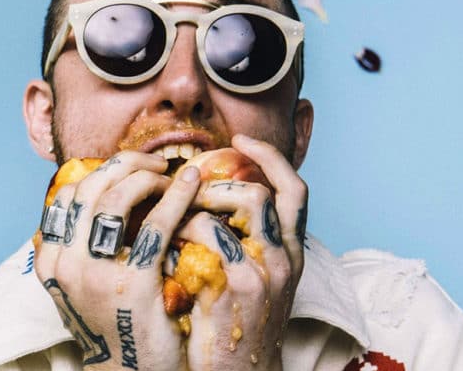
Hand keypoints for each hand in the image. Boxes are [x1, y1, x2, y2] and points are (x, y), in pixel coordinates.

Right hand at [33, 151, 200, 370]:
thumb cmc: (116, 322)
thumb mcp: (82, 285)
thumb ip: (82, 245)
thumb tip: (99, 196)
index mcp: (52, 260)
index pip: (69, 194)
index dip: (103, 172)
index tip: (131, 169)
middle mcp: (66, 263)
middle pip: (92, 188)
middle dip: (128, 164)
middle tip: (157, 163)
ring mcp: (96, 273)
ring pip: (119, 198)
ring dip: (150, 177)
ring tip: (174, 175)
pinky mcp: (133, 283)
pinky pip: (157, 225)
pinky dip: (177, 197)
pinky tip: (192, 185)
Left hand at [181, 135, 307, 370]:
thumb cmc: (237, 324)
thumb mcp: (257, 280)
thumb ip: (246, 241)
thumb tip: (211, 199)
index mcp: (291, 252)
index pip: (295, 189)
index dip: (271, 157)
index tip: (241, 139)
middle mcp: (285, 258)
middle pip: (263, 192)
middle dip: (220, 182)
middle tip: (188, 189)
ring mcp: (265, 272)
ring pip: (240, 205)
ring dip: (200, 202)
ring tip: (174, 216)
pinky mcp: (238, 287)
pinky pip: (208, 236)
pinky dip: (182, 232)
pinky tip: (167, 248)